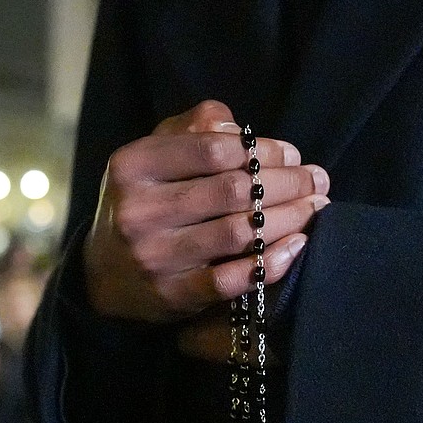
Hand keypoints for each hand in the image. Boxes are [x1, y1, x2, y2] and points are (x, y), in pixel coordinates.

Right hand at [83, 100, 329, 323]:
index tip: (292, 155)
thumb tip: (239, 128)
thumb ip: (192, 129)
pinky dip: (271, 261)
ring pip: (238, 232)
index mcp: (134, 165)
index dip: (262, 150)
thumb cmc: (144, 202)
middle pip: (232, 190)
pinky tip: (298, 245)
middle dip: (287, 183)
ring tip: (316, 207)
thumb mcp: (153, 156)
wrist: (104, 274)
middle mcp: (140, 210)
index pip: (212, 149)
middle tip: (318, 180)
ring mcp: (155, 256)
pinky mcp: (172, 294)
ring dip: (289, 218)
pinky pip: (232, 278)